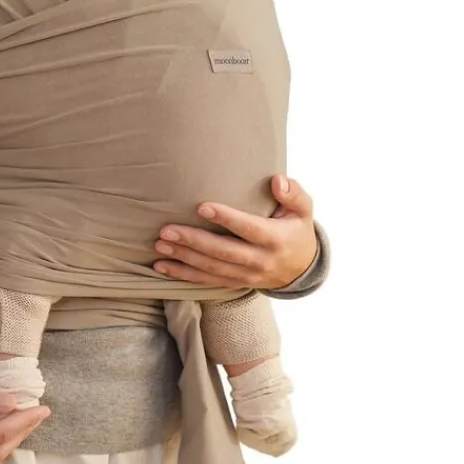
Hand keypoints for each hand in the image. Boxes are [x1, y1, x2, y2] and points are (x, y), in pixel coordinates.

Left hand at [154, 176, 317, 289]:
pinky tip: (162, 266)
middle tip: (167, 229)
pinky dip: (183, 275)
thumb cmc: (296, 230)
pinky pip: (206, 281)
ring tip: (160, 244)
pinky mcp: (234, 283)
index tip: (202, 206)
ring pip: (211, 268)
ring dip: (183, 257)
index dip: (226, 218)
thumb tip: (277, 180)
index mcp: (274, 239)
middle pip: (222, 252)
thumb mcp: (303, 210)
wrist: (302, 268)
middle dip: (193, 241)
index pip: (247, 228)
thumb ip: (293, 193)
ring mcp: (246, 275)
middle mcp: (259, 260)